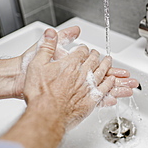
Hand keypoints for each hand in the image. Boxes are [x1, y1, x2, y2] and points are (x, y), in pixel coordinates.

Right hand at [13, 26, 138, 100]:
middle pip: (94, 60)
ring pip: (102, 72)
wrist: (45, 114)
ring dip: (106, 65)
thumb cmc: (39, 93)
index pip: (81, 51)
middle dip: (96, 55)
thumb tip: (51, 33)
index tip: (83, 49)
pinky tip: (111, 80)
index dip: (83, 48)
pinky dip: (109, 83)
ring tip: (108, 61)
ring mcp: (88, 87)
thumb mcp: (36, 64)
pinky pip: (104, 89)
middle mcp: (82, 73)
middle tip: (96, 53)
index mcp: (70, 64)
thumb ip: (46, 47)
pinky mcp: (91, 100)